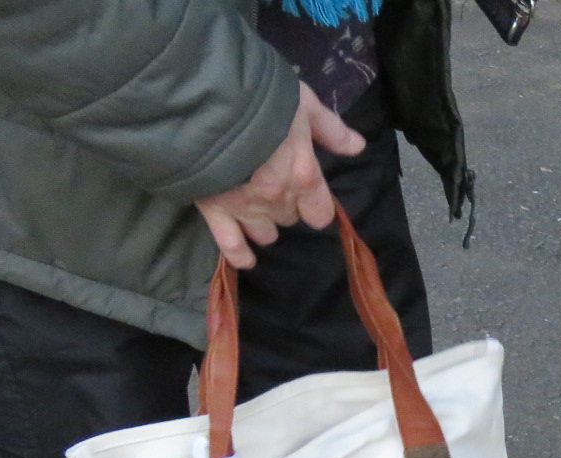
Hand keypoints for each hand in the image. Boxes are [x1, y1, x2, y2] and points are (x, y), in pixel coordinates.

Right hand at [195, 84, 364, 268]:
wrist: (202, 100)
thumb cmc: (257, 96)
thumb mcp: (302, 103)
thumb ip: (330, 129)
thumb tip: (358, 147)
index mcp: (303, 176)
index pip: (320, 212)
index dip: (314, 204)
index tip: (306, 192)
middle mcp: (278, 199)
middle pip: (290, 219)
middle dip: (285, 206)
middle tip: (273, 185)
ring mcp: (246, 208)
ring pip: (265, 234)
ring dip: (264, 224)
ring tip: (255, 207)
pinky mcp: (215, 210)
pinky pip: (231, 245)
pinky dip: (239, 255)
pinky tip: (246, 259)